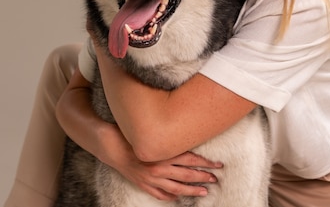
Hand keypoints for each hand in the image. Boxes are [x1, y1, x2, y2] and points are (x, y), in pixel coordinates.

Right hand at [98, 122, 221, 200]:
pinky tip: (178, 197)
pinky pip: (160, 194)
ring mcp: (151, 179)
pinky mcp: (144, 184)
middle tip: (215, 179)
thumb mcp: (154, 132)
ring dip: (192, 190)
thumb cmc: (133, 135)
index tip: (218, 164)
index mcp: (163, 152)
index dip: (206, 162)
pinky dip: (170, 197)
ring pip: (177, 188)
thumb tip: (189, 132)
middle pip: (187, 175)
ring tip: (204, 191)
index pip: (191, 159)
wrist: (111, 146)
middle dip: (203, 177)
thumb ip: (170, 136)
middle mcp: (159, 167)